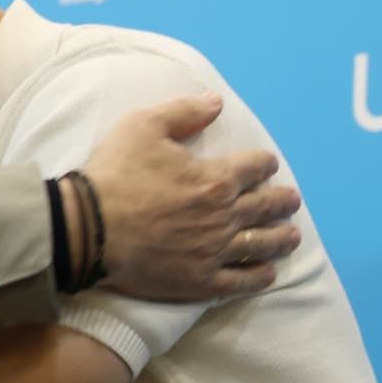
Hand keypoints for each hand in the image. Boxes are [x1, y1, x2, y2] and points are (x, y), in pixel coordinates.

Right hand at [80, 93, 301, 300]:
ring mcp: (214, 252)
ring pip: (261, 244)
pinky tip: (268, 273)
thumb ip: (183, 112)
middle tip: (291, 200)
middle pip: (265, 206)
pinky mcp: (199, 281)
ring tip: (292, 237)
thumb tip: (216, 101)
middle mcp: (224, 216)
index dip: (264, 163)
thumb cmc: (115, 174)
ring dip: (281, 238)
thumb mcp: (143, 126)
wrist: (88, 227)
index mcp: (215, 178)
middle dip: (282, 201)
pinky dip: (258, 276)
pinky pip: (240, 281)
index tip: (268, 164)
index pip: (254, 167)